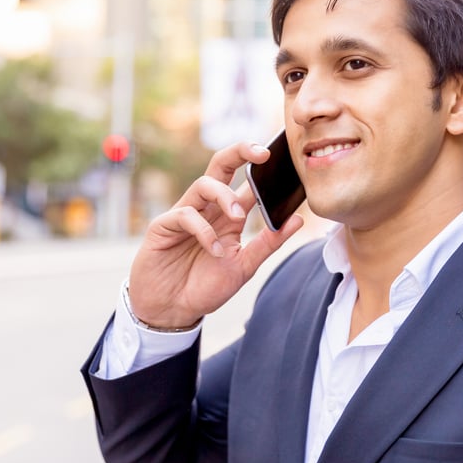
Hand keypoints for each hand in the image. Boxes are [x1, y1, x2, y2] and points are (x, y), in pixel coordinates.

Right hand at [127, 141, 303, 328]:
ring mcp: (185, 214)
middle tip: (262, 154)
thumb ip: (268, 243)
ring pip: (203, 184)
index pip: (246, 182)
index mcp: (228, 215)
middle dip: (240, 152)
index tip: (282, 157)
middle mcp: (207, 209)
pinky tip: (215, 250)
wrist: (172, 310)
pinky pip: (186, 214)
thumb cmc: (204, 287)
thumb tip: (298, 219)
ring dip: (225, 197)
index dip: (261, 168)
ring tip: (238, 218)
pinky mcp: (164, 225)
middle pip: (221, 165)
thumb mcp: (244, 266)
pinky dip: (204, 231)